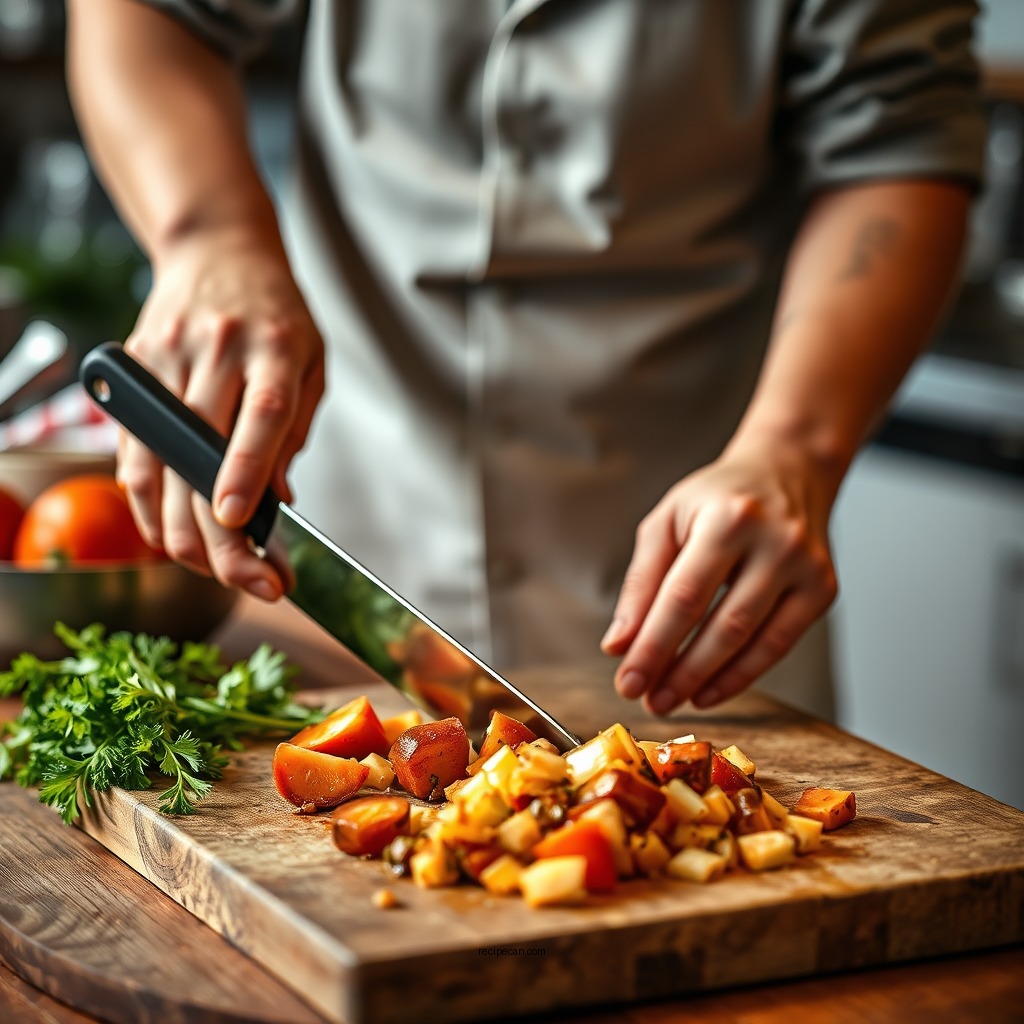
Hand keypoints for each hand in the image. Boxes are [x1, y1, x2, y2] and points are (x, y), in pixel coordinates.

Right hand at [118, 225, 323, 599]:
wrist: (218, 251)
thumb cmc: (277, 317)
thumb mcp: (310, 364)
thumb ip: (294, 432)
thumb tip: (277, 503)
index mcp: (274, 347)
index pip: (260, 413)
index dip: (247, 470)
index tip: (241, 523)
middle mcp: (217, 349)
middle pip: (203, 450)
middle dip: (220, 530)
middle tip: (252, 581)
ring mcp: (167, 356)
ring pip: (159, 458)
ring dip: (179, 527)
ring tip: (212, 569)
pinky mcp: (134, 368)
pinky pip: (132, 450)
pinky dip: (147, 502)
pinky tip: (169, 534)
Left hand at [601, 438, 838, 713]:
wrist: (787, 468)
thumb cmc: (718, 498)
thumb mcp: (667, 522)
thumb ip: (641, 583)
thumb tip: (619, 644)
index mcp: (729, 519)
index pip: (684, 597)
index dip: (654, 646)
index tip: (627, 680)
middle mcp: (775, 542)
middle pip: (723, 626)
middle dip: (679, 672)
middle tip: (647, 699)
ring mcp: (806, 568)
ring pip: (753, 642)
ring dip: (708, 680)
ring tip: (671, 699)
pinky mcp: (823, 589)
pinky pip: (779, 645)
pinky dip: (741, 674)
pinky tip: (709, 690)